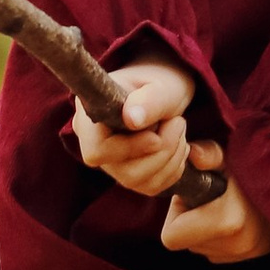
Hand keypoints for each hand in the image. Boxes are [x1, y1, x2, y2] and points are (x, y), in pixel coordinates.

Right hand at [72, 60, 195, 195]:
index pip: (97, 151)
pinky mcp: (129, 175)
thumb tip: (131, 119)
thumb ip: (150, 100)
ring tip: (179, 128)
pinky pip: (152, 187)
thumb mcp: (162, 86)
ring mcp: (111, 163)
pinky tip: (178, 145)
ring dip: (172, 158)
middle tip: (179, 122)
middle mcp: (94, 144)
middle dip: (162, 151)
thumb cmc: (161, 83)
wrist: (167, 92)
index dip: (129, 149)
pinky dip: (174, 169)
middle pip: (123, 171)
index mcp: (90, 116)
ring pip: (139, 182)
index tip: (156, 135)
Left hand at [161, 144, 269, 262]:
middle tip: (210, 196)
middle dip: (191, 222)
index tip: (193, 194)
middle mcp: (239, 244)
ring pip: (204, 249)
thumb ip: (208, 154)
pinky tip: (236, 214)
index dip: (176, 214)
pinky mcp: (258, 253)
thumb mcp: (230, 155)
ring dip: (206, 230)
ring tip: (225, 203)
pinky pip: (222, 251)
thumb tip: (192, 154)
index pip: (171, 238)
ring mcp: (250, 251)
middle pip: (188, 244)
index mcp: (228, 222)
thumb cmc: (256, 163)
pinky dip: (221, 236)